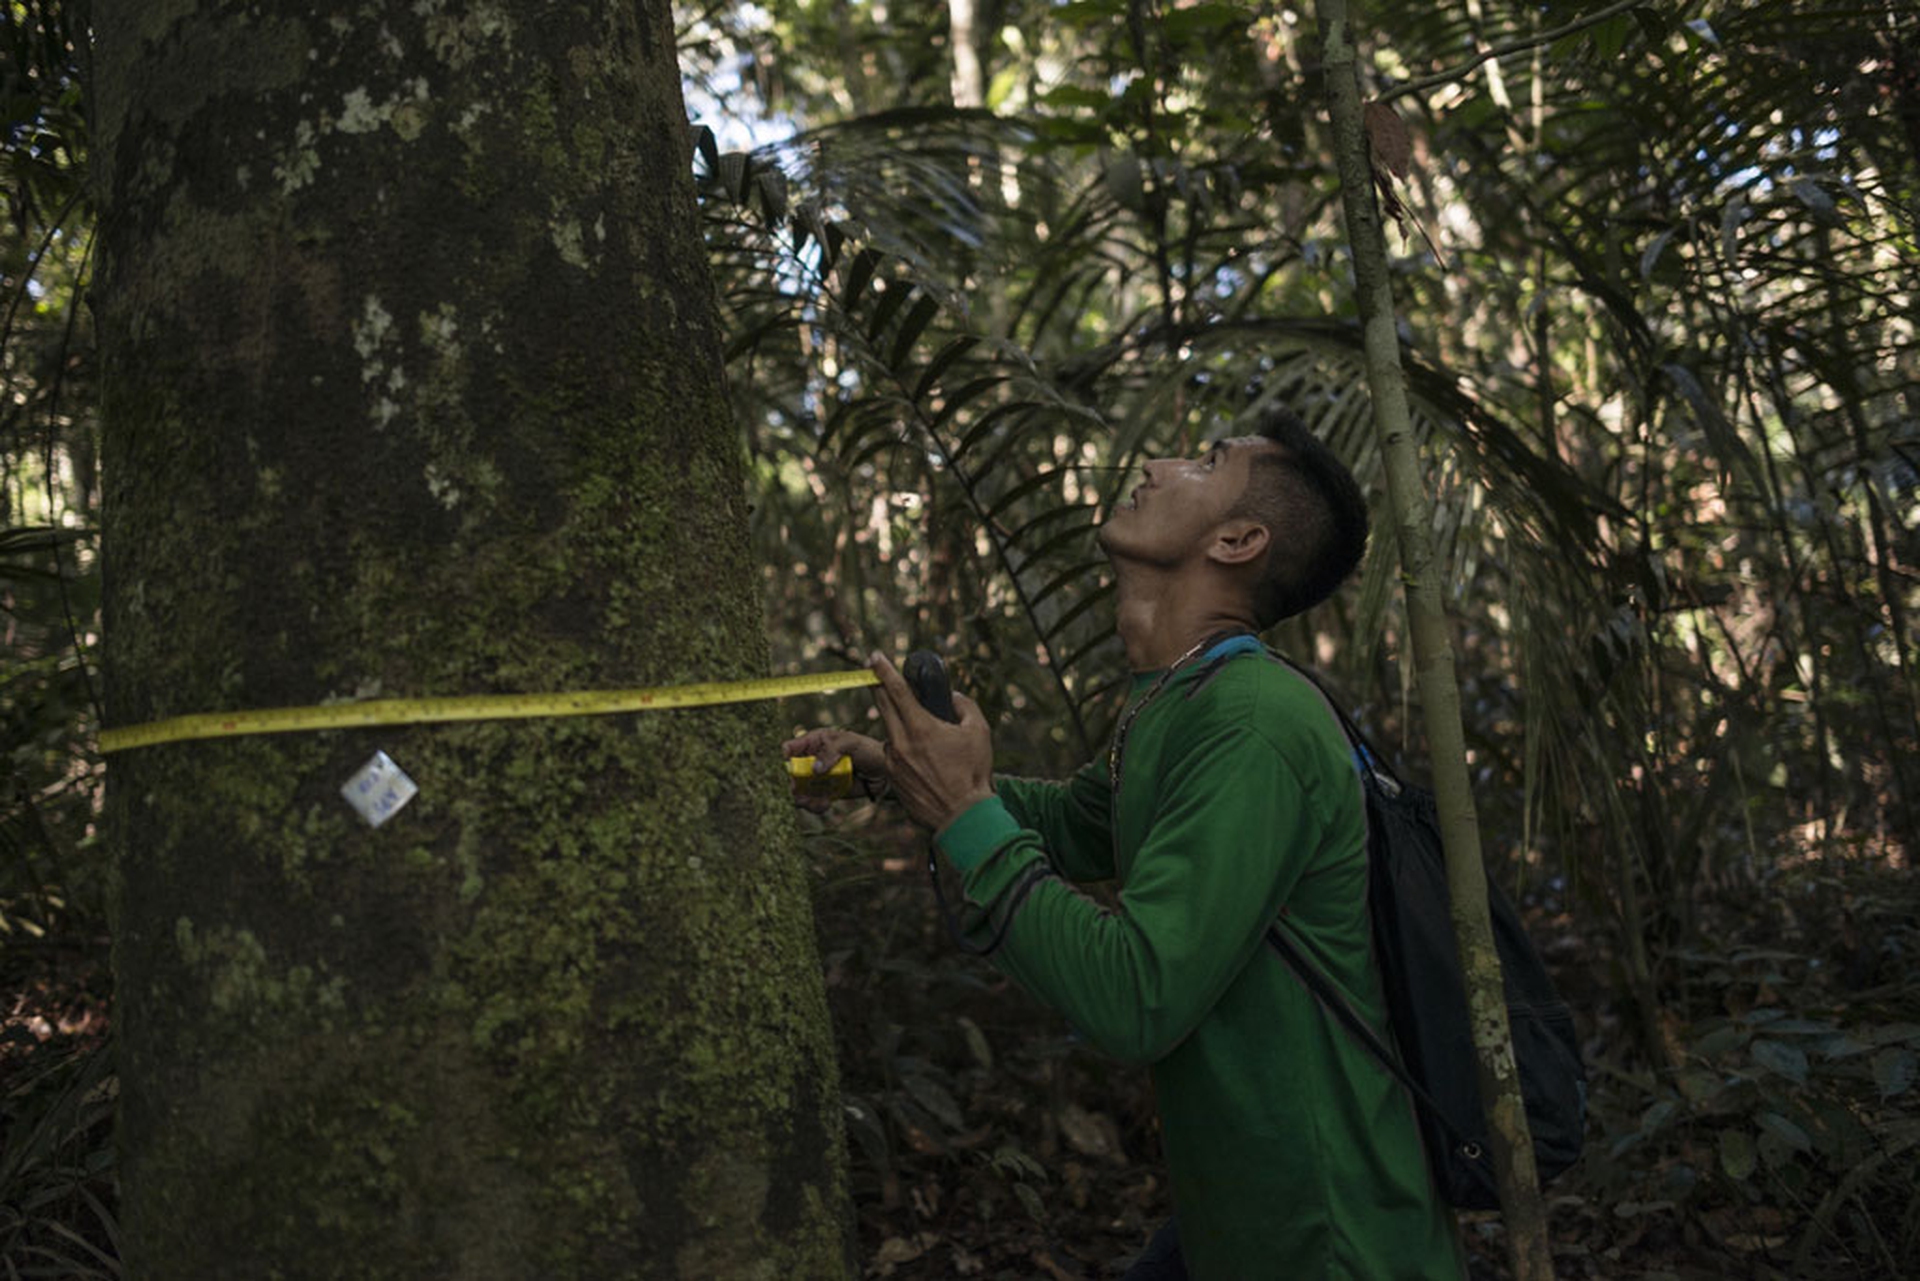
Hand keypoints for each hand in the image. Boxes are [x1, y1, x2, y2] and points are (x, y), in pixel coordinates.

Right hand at [782, 727, 888, 812]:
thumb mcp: (850, 743)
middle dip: (789, 785)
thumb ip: (831, 752)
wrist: (884, 772)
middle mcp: (810, 760)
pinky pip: (811, 802)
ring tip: (817, 801)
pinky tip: (826, 803)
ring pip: (797, 791)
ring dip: (802, 799)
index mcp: (813, 742)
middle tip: (796, 792)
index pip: (788, 748)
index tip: (785, 771)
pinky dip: (815, 806)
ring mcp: (815, 778)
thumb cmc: (867, 749)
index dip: (780, 759)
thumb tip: (815, 769)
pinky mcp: (823, 792)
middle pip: (788, 774)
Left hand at [868, 651, 993, 832]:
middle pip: (883, 705)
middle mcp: (901, 742)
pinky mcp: (892, 779)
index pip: (896, 690)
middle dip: (879, 687)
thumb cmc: (973, 773)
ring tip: (924, 739)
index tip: (874, 656)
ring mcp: (893, 762)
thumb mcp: (979, 732)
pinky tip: (923, 763)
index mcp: (921, 727)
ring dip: (899, 726)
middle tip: (875, 675)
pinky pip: (893, 756)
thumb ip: (965, 706)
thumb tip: (953, 697)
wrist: (962, 816)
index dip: (884, 670)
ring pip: (891, 733)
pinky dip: (903, 751)